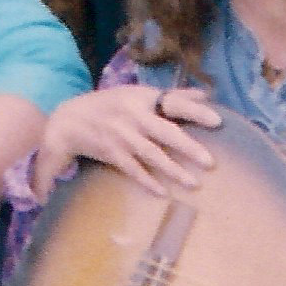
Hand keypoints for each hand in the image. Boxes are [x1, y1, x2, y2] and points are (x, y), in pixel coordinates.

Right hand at [40, 85, 220, 194]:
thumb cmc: (109, 105)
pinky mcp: (112, 153)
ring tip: (194, 183)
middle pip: (165, 132)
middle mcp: (132, 116)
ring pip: (152, 154)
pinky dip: (147, 181)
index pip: (173, 102)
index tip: (218, 121)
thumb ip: (171, 95)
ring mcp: (122, 136)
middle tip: (210, 162)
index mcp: (141, 97)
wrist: (68, 120)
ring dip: (173, 170)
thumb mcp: (136, 93)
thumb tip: (204, 93)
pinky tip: (163, 192)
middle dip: (188, 147)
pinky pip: (133, 169)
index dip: (195, 110)